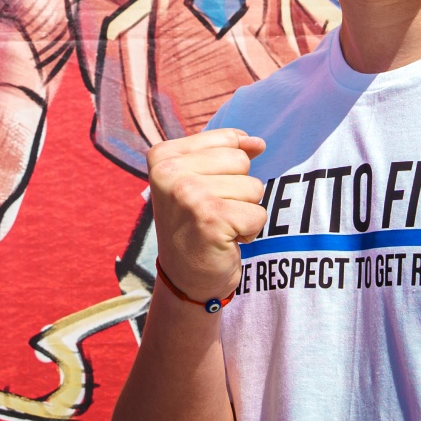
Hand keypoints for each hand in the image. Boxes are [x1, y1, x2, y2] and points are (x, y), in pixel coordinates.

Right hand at [145, 128, 267, 303]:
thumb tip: (258, 143)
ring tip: (219, 226)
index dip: (230, 170)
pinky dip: (250, 231)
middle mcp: (169, 172)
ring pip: (253, 187)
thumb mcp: (200, 179)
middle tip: (213, 213)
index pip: (227, 141)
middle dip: (239, 190)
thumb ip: (227, 152)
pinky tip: (226, 240)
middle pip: (241, 161)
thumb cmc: (194, 225)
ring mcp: (188, 194)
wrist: (184, 278)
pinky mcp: (211, 218)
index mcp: (162, 156)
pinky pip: (258, 214)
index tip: (205, 194)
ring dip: (244, 211)